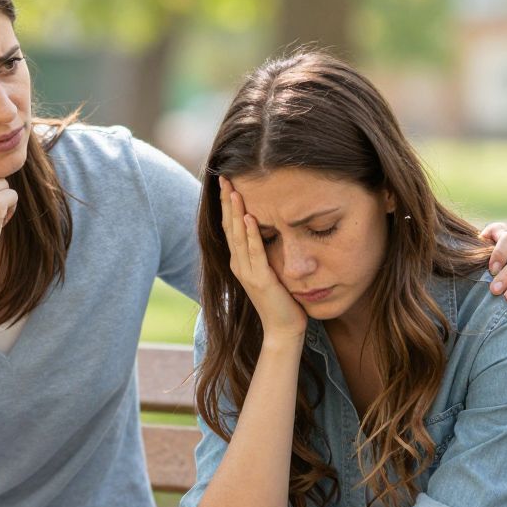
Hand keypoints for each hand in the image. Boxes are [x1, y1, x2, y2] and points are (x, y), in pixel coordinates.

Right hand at [219, 177, 306, 340]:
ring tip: (232, 190)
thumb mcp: (270, 270)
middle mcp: (239, 264)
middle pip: (229, 227)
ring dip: (234, 212)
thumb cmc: (281, 300)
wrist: (283, 329)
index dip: (226, 204)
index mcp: (240, 261)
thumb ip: (265, 251)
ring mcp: (247, 273)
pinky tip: (248, 217)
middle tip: (223, 176)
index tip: (226, 182)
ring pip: (238, 236)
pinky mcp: (260, 280)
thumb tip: (268, 228)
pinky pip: (254, 252)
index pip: (230, 227)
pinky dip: (251, 234)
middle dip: (226, 201)